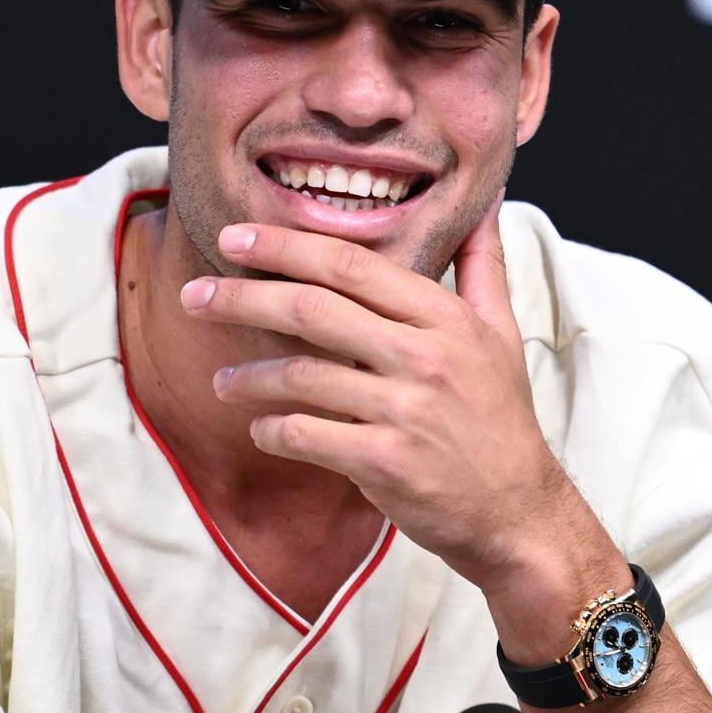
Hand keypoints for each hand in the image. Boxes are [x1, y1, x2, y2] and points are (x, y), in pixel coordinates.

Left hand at [178, 194, 567, 584]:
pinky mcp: (384, 463)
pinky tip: (260, 429)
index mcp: (443, 317)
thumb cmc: (501, 417)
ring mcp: (403, 411)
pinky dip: (272, 430)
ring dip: (248, 377)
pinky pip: (305, 436)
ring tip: (221, 380)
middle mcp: (424, 356)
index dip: (286, 246)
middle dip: (243, 297)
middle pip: (313, 310)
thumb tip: (486, 201)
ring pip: (301, 376)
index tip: (234, 237)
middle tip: (194, 294)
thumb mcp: (502, 332)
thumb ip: (482, 264)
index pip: (351, 265)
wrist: (518, 511)